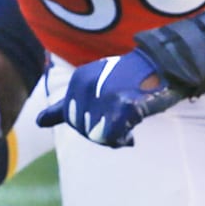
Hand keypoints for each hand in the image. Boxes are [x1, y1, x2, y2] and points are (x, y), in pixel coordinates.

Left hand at [36, 49, 182, 147]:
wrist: (166, 64)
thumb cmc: (130, 78)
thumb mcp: (92, 86)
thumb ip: (64, 106)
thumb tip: (38, 122)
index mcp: (78, 81)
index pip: (70, 119)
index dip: (87, 125)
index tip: (105, 117)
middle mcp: (86, 86)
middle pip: (82, 130)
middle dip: (100, 133)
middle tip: (120, 123)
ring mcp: (103, 95)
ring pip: (95, 136)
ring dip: (112, 138)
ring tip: (127, 125)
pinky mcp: (122, 105)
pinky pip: (111, 138)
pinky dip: (121, 140)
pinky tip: (131, 135)